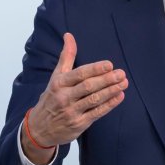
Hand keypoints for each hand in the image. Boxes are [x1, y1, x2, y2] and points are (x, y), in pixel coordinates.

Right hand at [21, 33, 127, 162]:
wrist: (40, 128)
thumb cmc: (51, 98)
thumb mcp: (56, 77)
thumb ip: (66, 56)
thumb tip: (69, 35)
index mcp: (59, 83)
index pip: (79, 74)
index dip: (95, 69)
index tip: (109, 64)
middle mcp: (64, 97)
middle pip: (88, 87)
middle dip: (106, 80)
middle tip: (121, 73)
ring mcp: (71, 111)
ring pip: (94, 100)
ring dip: (111, 91)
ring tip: (124, 83)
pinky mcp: (79, 124)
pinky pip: (96, 113)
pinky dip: (109, 105)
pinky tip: (119, 96)